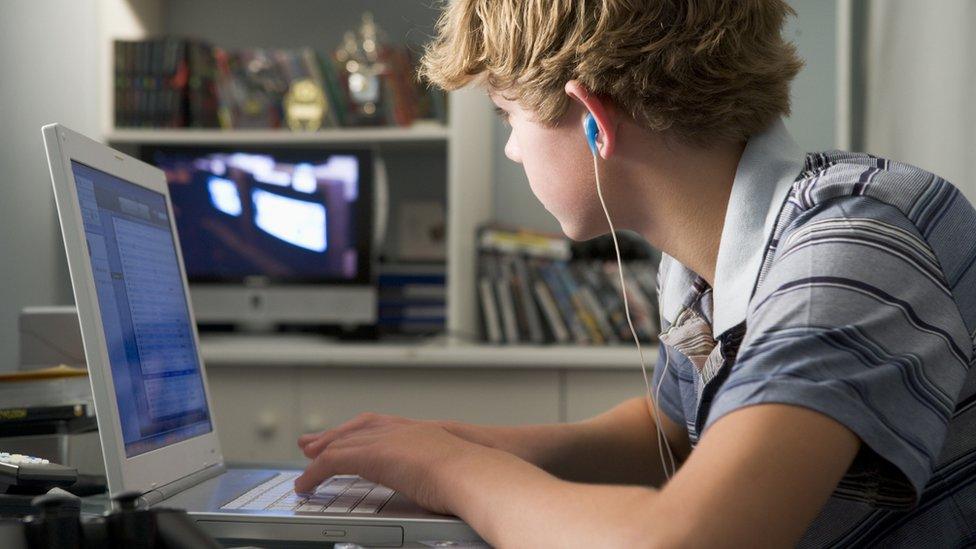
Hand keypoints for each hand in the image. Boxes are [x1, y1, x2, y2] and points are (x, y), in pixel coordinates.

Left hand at [295, 414, 481, 514]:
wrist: (475, 470)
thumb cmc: (475, 475)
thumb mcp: (455, 469)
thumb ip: (441, 472)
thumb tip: (443, 490)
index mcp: (421, 433)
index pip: (382, 428)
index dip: (360, 433)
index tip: (348, 439)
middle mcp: (401, 431)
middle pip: (357, 429)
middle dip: (333, 436)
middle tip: (312, 443)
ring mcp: (387, 440)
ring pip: (341, 443)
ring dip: (320, 453)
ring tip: (305, 463)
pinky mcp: (372, 455)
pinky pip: (333, 462)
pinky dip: (315, 473)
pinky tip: (306, 484)